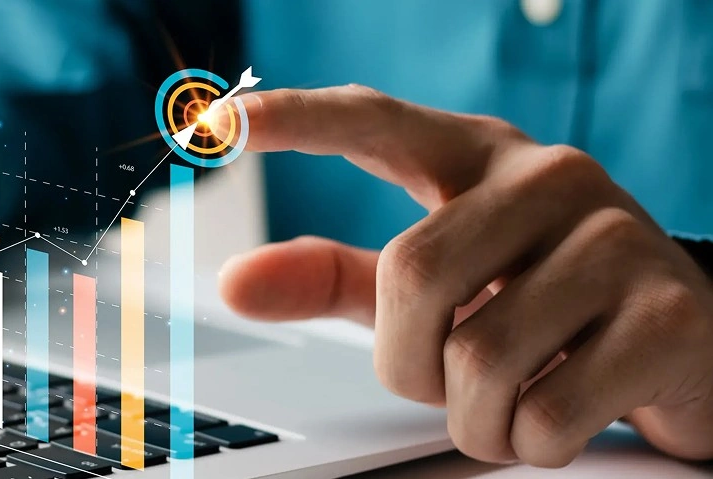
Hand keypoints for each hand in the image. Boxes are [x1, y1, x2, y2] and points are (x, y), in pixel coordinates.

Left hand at [213, 86, 712, 465]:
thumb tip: (232, 283)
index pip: (374, 120)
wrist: (690, 349)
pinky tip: (564, 418)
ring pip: (480, 357)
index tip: (216, 125)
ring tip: (515, 400)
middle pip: (413, 275)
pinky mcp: (669, 316)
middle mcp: (551, 177)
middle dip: (410, 361)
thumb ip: (334, 279)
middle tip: (447, 378)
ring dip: (476, 417)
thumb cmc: (542, 308)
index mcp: (480, 157)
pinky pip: (547, 412)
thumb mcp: (439, 287)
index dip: (295, 119)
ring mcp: (620, 239)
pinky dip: (534, 444)